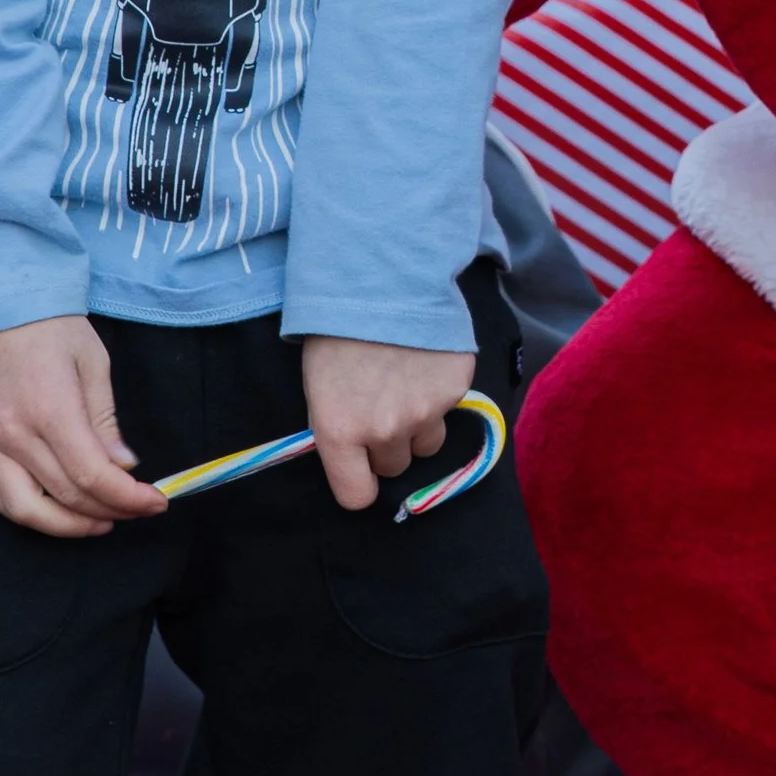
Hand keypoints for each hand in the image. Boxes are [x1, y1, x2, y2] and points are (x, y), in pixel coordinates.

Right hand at [0, 316, 164, 536]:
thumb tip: (123, 465)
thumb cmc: (45, 323)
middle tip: (136, 510)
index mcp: (50, 410)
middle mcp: (13, 434)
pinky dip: (28, 514)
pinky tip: (56, 510)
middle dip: (110, 512)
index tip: (156, 502)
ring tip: (99, 520)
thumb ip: (105, 420)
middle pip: (66, 497)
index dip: (130, 499)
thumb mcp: (92, 362)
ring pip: (25, 510)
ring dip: (67, 526)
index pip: (94, 477)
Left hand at [302, 334, 474, 513]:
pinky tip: (422, 361)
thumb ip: (338, 427)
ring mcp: (425, 412)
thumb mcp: (319, 385)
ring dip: (417, 423)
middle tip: (380, 406)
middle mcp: (384, 431)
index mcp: (340, 432)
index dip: (359, 482)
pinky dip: (437, 392)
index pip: (357, 496)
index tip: (360, 469)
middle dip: (388, 445)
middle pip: (395, 467)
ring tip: (405, 383)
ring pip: (426, 441)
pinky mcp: (456, 390)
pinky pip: (448, 409)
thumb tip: (355, 450)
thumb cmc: (336, 330)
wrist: (382, 279)